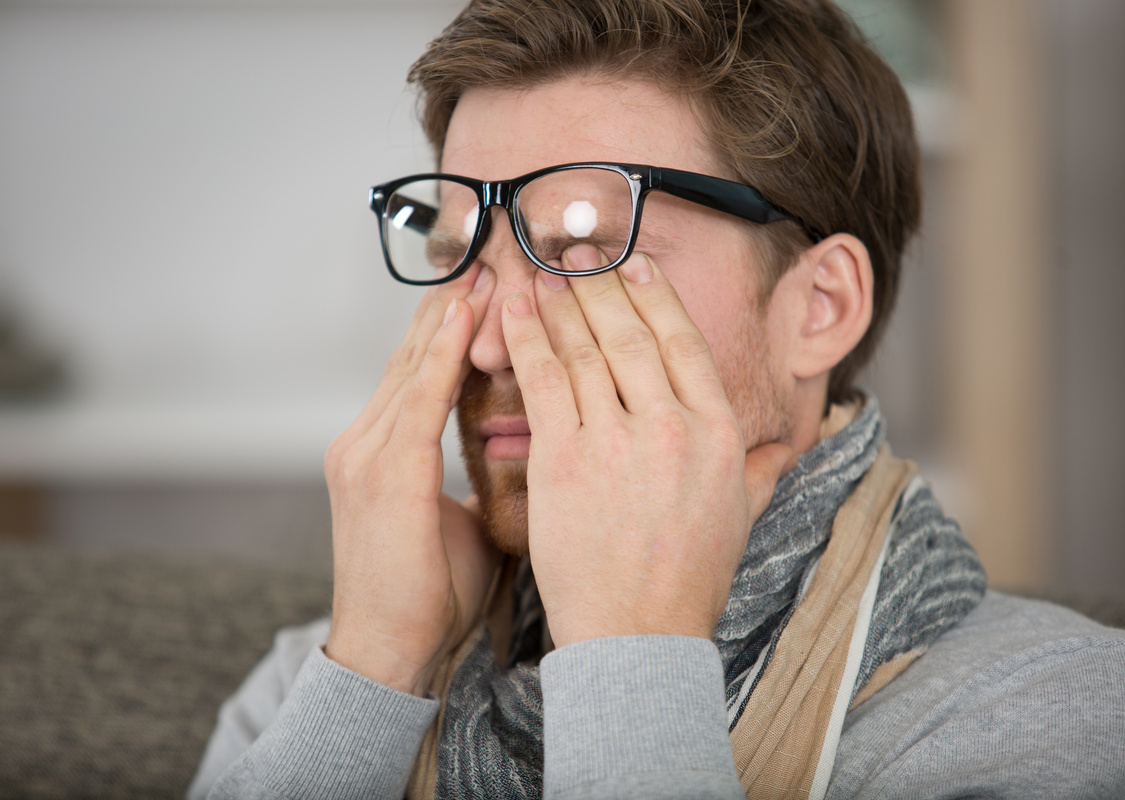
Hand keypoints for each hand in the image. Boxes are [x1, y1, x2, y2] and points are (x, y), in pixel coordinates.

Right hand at [323, 265, 501, 694]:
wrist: (387, 652)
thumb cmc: (429, 595)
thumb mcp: (456, 521)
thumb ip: (474, 477)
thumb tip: (522, 454)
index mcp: (381, 452)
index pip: (421, 373)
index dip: (452, 328)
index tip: (486, 288)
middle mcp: (365, 440)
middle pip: (415, 354)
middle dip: (453, 304)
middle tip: (490, 254)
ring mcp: (366, 452)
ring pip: (416, 362)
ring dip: (453, 312)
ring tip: (485, 264)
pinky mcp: (381, 471)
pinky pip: (419, 396)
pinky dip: (444, 352)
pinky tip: (469, 314)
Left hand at [501, 247, 793, 646]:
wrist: (638, 634)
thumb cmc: (687, 579)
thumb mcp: (740, 517)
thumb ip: (762, 469)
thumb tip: (789, 445)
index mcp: (716, 433)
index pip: (683, 343)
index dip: (654, 297)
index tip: (633, 265)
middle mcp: (670, 427)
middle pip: (630, 334)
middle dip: (599, 285)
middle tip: (576, 252)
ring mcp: (616, 441)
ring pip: (583, 350)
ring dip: (559, 302)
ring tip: (542, 270)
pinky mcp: (565, 460)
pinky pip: (542, 382)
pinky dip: (526, 339)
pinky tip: (515, 310)